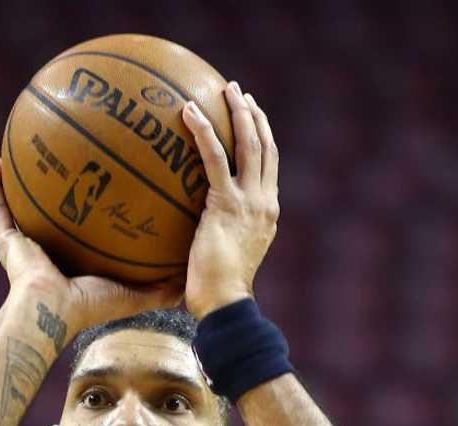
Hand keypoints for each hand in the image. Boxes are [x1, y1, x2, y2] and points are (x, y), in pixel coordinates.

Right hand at [0, 159, 184, 339]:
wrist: (52, 312)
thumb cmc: (90, 306)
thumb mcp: (133, 294)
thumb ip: (161, 288)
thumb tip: (189, 276)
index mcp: (75, 258)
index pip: (85, 227)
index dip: (93, 206)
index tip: (108, 180)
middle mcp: (48, 247)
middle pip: (53, 210)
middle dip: (59, 184)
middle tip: (73, 154)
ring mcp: (25, 243)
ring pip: (21, 204)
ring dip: (22, 179)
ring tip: (28, 148)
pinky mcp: (7, 239)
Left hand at [180, 82, 279, 319]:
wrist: (225, 304)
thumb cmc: (217, 293)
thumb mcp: (223, 258)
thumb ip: (215, 238)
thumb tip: (189, 236)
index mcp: (267, 214)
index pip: (269, 167)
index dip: (262, 137)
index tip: (251, 116)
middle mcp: (265, 203)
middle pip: (265, 147)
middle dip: (253, 115)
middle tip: (237, 92)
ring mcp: (250, 201)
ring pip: (249, 144)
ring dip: (237, 111)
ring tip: (223, 89)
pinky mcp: (227, 203)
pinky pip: (214, 158)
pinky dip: (204, 131)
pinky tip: (188, 112)